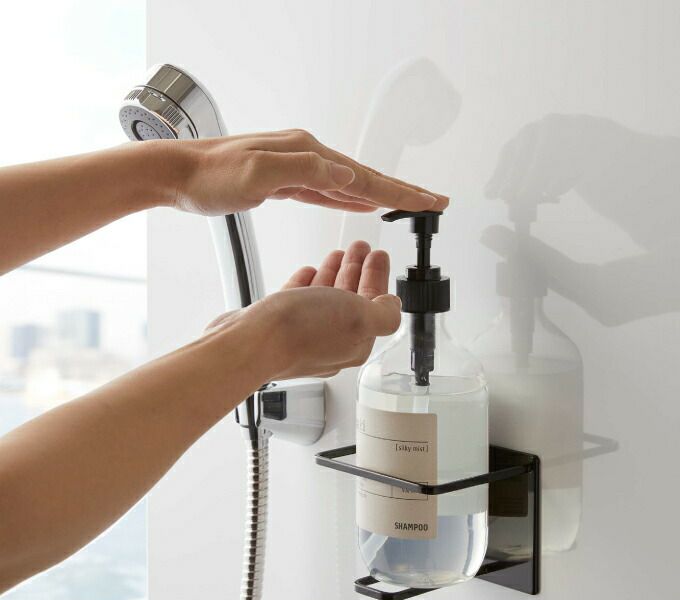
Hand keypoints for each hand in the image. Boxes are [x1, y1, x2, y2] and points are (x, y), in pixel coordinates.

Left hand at [165, 129, 448, 214]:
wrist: (179, 175)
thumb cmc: (211, 176)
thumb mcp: (258, 172)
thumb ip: (305, 171)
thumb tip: (345, 175)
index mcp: (308, 154)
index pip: (364, 177)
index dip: (399, 192)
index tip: (428, 201)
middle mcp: (308, 158)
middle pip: (365, 178)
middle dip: (401, 191)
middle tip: (431, 201)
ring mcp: (298, 169)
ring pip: (350, 184)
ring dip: (380, 194)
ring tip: (406, 201)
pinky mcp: (286, 183)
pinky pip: (328, 191)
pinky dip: (349, 197)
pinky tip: (357, 201)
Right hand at [206, 241, 399, 378]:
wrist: (250, 343)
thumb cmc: (301, 332)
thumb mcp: (360, 317)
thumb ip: (384, 313)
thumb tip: (393, 307)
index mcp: (355, 342)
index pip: (375, 305)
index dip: (378, 277)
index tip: (378, 256)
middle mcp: (330, 342)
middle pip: (352, 300)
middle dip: (358, 272)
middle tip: (360, 249)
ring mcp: (303, 336)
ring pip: (326, 299)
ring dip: (335, 274)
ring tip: (338, 255)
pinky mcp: (277, 328)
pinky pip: (299, 301)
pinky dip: (308, 284)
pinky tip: (309, 273)